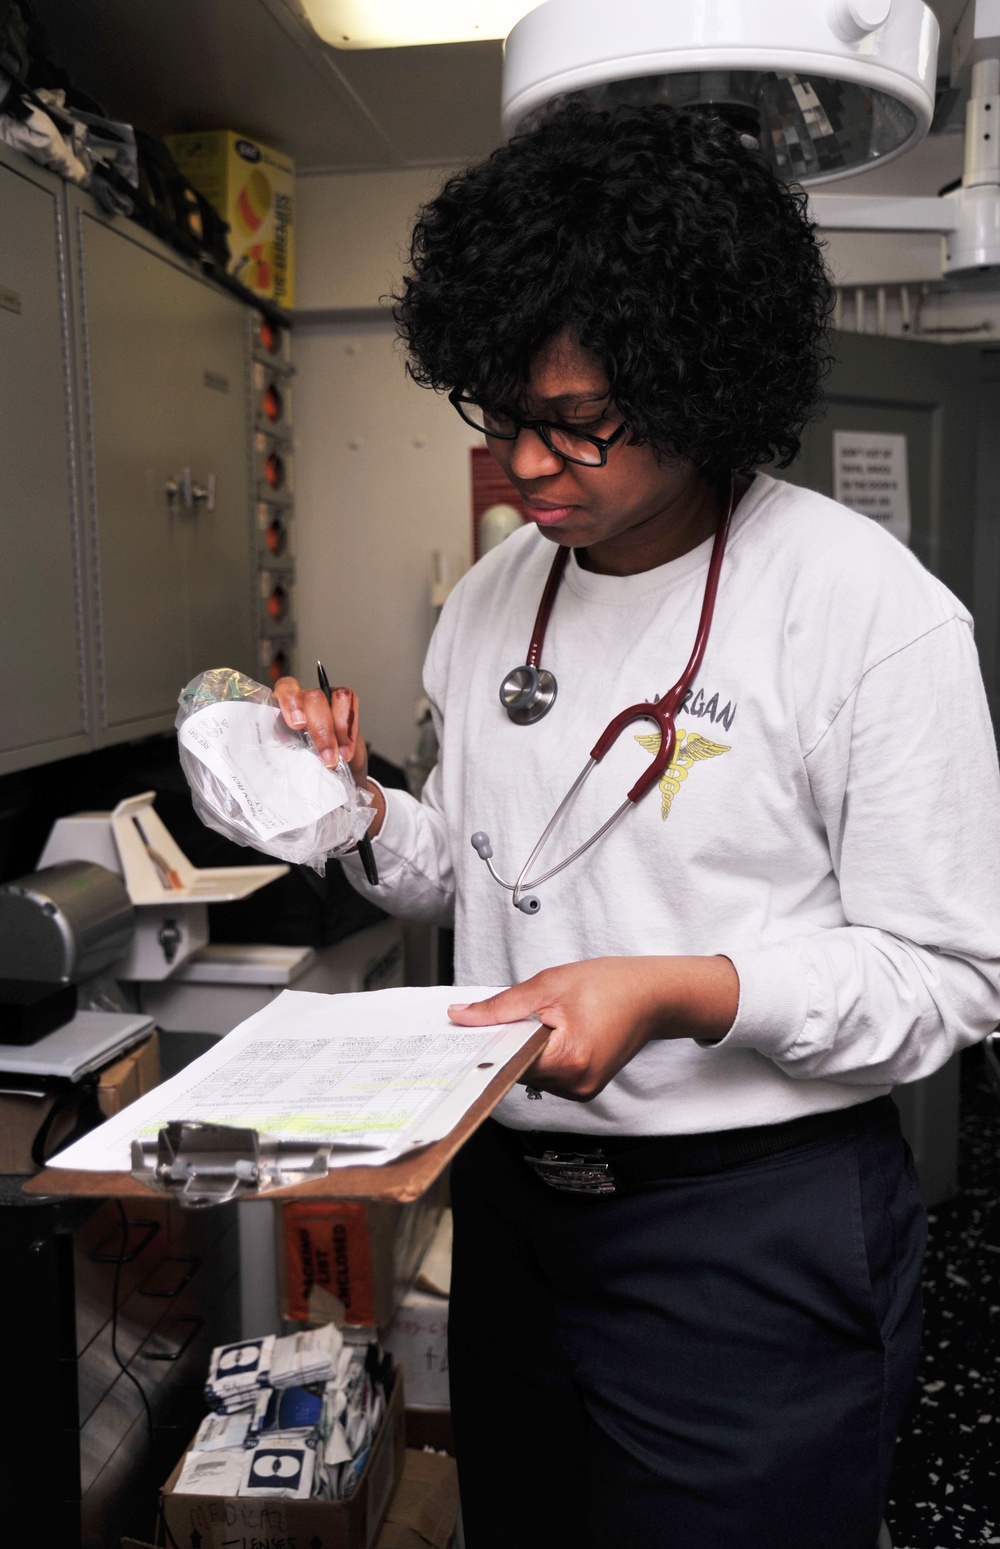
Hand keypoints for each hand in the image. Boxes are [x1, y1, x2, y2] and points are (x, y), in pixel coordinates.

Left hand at [273, 675, 384, 836]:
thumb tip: (267, 779)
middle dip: (320, 728)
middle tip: (325, 757)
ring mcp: (324, 705)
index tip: (297, 725)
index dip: (290, 702)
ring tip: (337, 760)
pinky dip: (349, 729)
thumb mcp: (286, 772)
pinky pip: (350, 702)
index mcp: (280, 713)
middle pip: (310, 697)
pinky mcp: (344, 709)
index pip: (283, 690)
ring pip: (331, 697)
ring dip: (337, 730)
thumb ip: (280, 766)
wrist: (332, 787)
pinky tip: (346, 752)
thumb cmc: (302, 778)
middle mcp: (301, 705)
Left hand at [448, 956, 738, 1101]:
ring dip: (526, 1047)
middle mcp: (576, 1084)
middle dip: (508, 1042)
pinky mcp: (584, 1086)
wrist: (654, 994)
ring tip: (543, 1018)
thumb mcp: (549, 984)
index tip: (465, 1034)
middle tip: (502, 1015)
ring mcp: (582, 1089)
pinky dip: (543, 1052)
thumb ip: (502, 1006)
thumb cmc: (612, 985)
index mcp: (569, 1060)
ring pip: (532, 1071)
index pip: (508, 1061)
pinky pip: (548, 1072)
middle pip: (518, 1069)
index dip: (486, 1045)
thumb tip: (462, 1016)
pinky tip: (554, 1030)